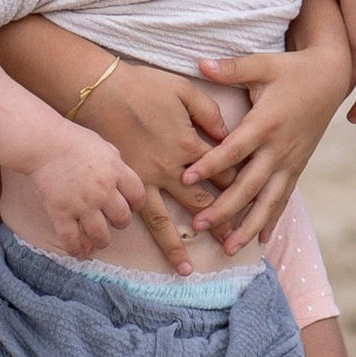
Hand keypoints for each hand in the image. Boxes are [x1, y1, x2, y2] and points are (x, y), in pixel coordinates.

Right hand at [25, 124, 146, 260]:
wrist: (44, 144)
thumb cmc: (73, 140)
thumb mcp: (104, 146)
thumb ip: (116, 163)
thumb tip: (122, 177)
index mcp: (116, 172)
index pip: (138, 196)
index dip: (135, 204)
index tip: (130, 205)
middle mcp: (103, 191)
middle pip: (122, 219)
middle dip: (119, 222)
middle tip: (113, 220)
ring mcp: (82, 205)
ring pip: (101, 235)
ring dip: (102, 240)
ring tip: (99, 240)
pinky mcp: (61, 213)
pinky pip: (71, 239)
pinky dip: (76, 249)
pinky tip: (78, 253)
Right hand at [83, 62, 235, 274]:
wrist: (99, 91)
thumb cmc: (143, 86)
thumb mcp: (184, 90)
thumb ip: (209, 112)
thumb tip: (228, 134)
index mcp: (191, 144)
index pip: (224, 171)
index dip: (241, 186)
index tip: (255, 202)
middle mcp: (172, 168)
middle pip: (203, 202)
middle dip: (221, 224)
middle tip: (236, 244)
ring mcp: (147, 179)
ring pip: (168, 219)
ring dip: (178, 245)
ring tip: (187, 270)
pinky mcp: (125, 182)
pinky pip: (138, 214)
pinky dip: (144, 234)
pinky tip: (145, 250)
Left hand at [178, 39, 352, 253]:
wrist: (331, 76)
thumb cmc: (292, 69)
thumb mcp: (263, 64)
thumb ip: (231, 68)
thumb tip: (200, 62)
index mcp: (266, 122)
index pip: (234, 150)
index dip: (211, 165)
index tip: (187, 178)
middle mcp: (278, 147)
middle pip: (249, 185)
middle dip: (224, 208)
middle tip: (199, 225)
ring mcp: (290, 160)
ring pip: (268, 200)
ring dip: (248, 225)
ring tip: (229, 248)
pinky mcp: (297, 166)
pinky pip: (283, 197)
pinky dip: (271, 220)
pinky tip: (259, 240)